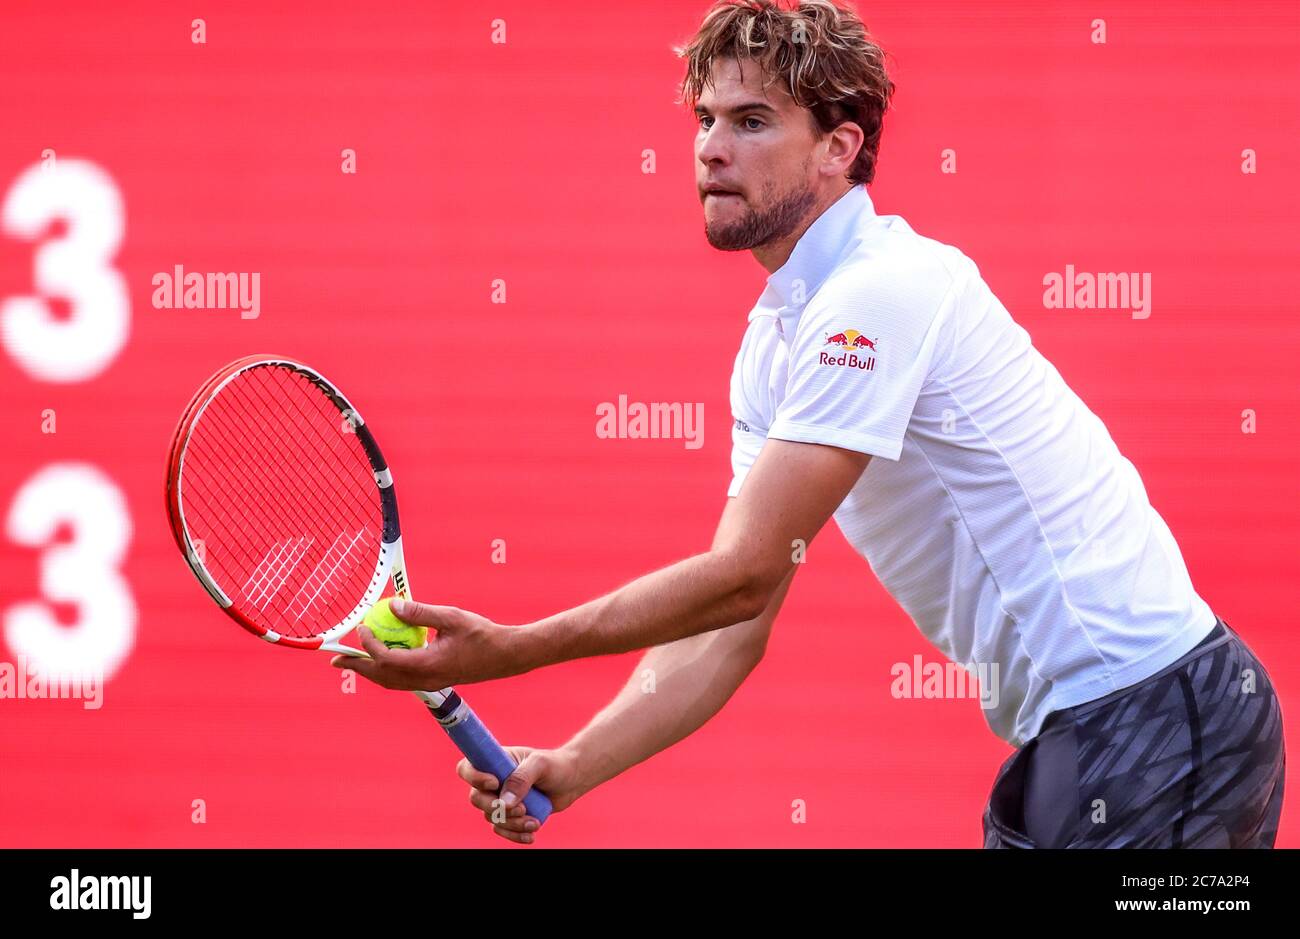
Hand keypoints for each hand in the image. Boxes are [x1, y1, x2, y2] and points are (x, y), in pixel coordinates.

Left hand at [328, 599, 533, 689]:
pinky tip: (383, 660)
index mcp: (428, 665)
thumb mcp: (450, 617)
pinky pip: (403, 681)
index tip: (362, 628)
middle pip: (383, 677)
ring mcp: (431, 683)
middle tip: (336, 659)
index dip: (369, 645)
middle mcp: (426, 679)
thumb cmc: (482, 634)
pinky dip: (387, 672)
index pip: (388, 659)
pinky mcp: (435, 681)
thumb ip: (419, 612)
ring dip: (370, 672)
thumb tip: (392, 605)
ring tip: (352, 662)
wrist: (506, 656)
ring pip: (391, 683)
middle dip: (358, 667)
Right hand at [458, 745, 584, 843]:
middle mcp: (493, 781)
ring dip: (512, 824)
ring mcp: (500, 799)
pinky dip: (515, 835)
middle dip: (496, 808)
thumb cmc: (555, 766)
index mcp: (495, 761)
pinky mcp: (510, 815)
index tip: (495, 783)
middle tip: (522, 808)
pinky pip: (502, 830)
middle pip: (476, 798)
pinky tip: (531, 835)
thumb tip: (504, 803)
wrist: (571, 781)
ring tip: (535, 822)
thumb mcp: (540, 765)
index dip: (474, 777)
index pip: (467, 768)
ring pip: (491, 817)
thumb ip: (522, 779)